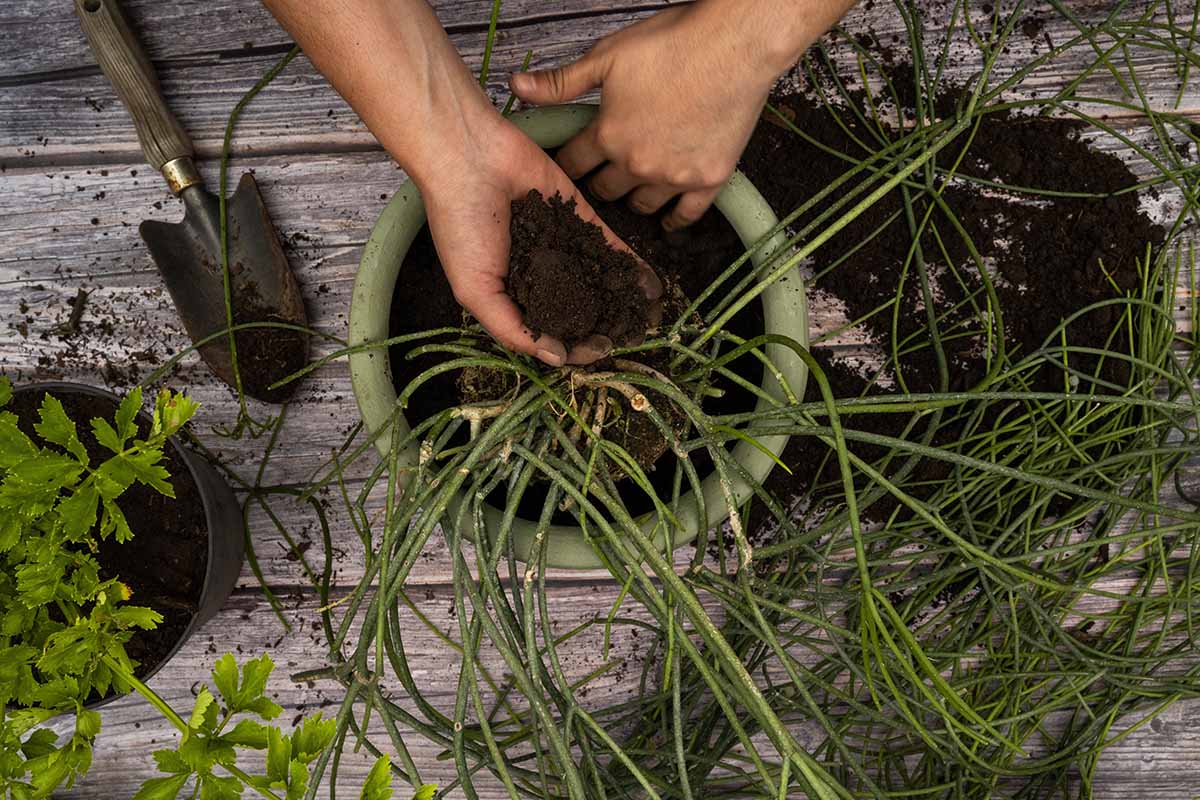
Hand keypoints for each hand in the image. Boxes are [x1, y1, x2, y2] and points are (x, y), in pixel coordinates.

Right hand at [417, 115, 662, 366]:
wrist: (469, 158)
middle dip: (607, 325)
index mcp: (512, 295)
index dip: (575, 345)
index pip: (550, 330)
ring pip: (599, 279)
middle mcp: (539, 274)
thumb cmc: (460, 224)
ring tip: (652, 316)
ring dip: (625, 299)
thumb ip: (513, 328)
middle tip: (635, 335)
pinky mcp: (580, 216)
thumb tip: (556, 359)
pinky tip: (652, 284)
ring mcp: (561, 245)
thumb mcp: (475, 290)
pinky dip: (631, 265)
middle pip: (580, 309)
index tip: (600, 350)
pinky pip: (610, 246)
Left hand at [509, 0, 848, 228]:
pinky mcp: (709, 179)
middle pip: (606, 191)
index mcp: (608, 135)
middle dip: (600, 184)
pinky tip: (667, 219)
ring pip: (642, 205)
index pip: (575, 165)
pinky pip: (686, 214)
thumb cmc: (674, 42)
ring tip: (631, 192)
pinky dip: (675, 219)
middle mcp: (638, 164)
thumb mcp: (608, 55)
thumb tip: (516, 87)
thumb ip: (561, 81)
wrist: (735, 44)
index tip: (570, 165)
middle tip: (601, 178)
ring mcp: (675, 176)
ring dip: (633, 199)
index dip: (570, 164)